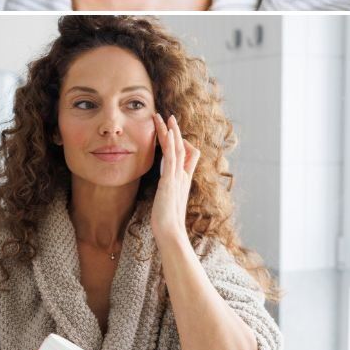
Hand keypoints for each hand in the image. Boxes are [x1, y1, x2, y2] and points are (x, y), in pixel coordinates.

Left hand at [150, 112, 199, 243]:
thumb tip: (163, 188)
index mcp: (182, 180)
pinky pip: (172, 156)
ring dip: (171, 131)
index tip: (170, 132)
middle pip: (183, 147)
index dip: (180, 142)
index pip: (186, 155)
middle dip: (175, 131)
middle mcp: (183, 176)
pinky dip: (170, 142)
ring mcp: (178, 177)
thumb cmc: (166, 220)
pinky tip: (166, 131)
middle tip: (168, 116)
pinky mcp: (171, 180)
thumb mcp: (167, 201)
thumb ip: (167, 192)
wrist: (170, 232)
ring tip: (164, 117)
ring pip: (177, 148)